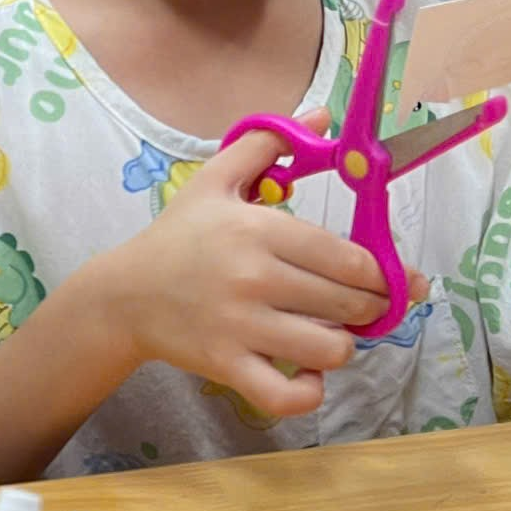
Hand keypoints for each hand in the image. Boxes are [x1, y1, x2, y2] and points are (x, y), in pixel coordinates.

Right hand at [86, 119, 416, 420]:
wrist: (122, 295)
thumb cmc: (176, 237)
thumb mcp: (214, 181)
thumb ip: (267, 143)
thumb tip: (324, 116)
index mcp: (258, 230)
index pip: (349, 259)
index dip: (383, 273)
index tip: (388, 278)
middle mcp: (253, 278)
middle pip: (350, 304)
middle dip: (370, 309)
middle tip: (362, 306)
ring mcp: (240, 327)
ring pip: (330, 350)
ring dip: (341, 345)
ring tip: (327, 334)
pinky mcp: (226, 366)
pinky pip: (287, 395)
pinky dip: (309, 393)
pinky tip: (308, 375)